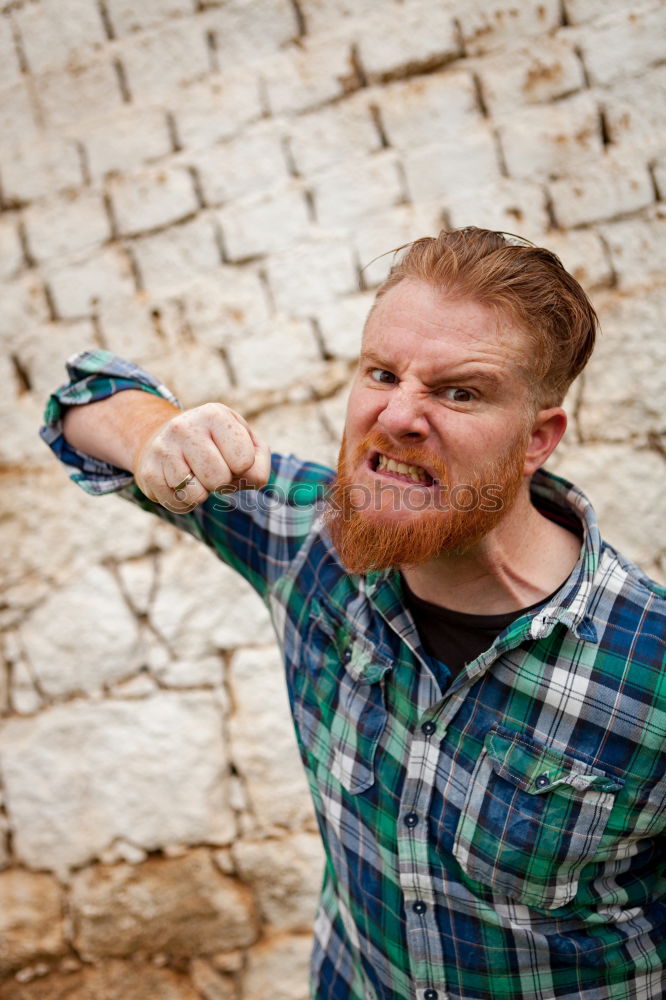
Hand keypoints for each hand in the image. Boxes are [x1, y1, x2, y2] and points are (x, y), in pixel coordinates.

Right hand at [133, 402, 270, 512]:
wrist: (164, 438)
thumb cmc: (216, 444)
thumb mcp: (244, 441)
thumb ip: (260, 462)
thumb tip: (253, 480)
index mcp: (214, 415)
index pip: (245, 461)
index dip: (243, 468)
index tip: (231, 457)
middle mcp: (185, 427)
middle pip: (220, 480)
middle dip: (223, 482)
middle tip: (213, 470)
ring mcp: (163, 449)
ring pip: (197, 496)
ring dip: (203, 494)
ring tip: (196, 475)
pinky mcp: (148, 472)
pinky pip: (178, 504)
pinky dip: (185, 502)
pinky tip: (180, 484)